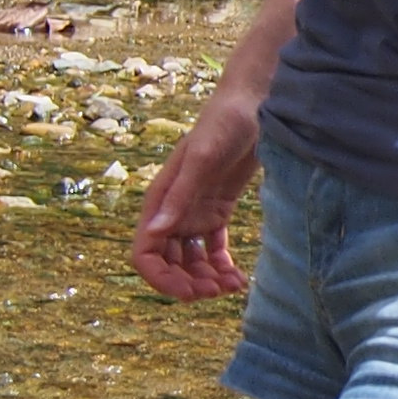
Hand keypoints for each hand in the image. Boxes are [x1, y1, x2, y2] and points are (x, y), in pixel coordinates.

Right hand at [130, 85, 265, 301]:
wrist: (252, 106)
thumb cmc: (222, 125)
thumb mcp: (200, 159)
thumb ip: (179, 196)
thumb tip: (156, 232)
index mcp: (160, 201)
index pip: (145, 252)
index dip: (160, 277)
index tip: (187, 292)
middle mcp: (173, 211)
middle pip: (169, 263)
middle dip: (188, 283)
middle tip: (216, 292)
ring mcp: (195, 212)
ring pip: (193, 261)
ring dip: (207, 279)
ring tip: (232, 285)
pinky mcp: (217, 211)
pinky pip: (214, 250)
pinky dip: (223, 267)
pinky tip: (240, 278)